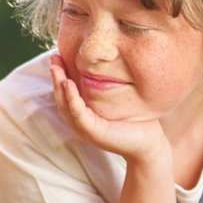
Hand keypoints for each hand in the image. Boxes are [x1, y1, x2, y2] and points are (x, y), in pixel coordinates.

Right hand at [50, 55, 169, 164]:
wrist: (149, 145)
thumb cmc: (135, 122)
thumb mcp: (116, 102)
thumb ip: (106, 89)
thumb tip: (105, 65)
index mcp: (83, 118)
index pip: (66, 96)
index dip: (60, 77)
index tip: (57, 57)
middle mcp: (79, 125)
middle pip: (61, 99)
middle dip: (56, 77)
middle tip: (53, 57)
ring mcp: (85, 130)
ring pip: (66, 106)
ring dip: (59, 86)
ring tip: (56, 67)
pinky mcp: (93, 133)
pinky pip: (78, 114)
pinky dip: (72, 98)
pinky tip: (69, 83)